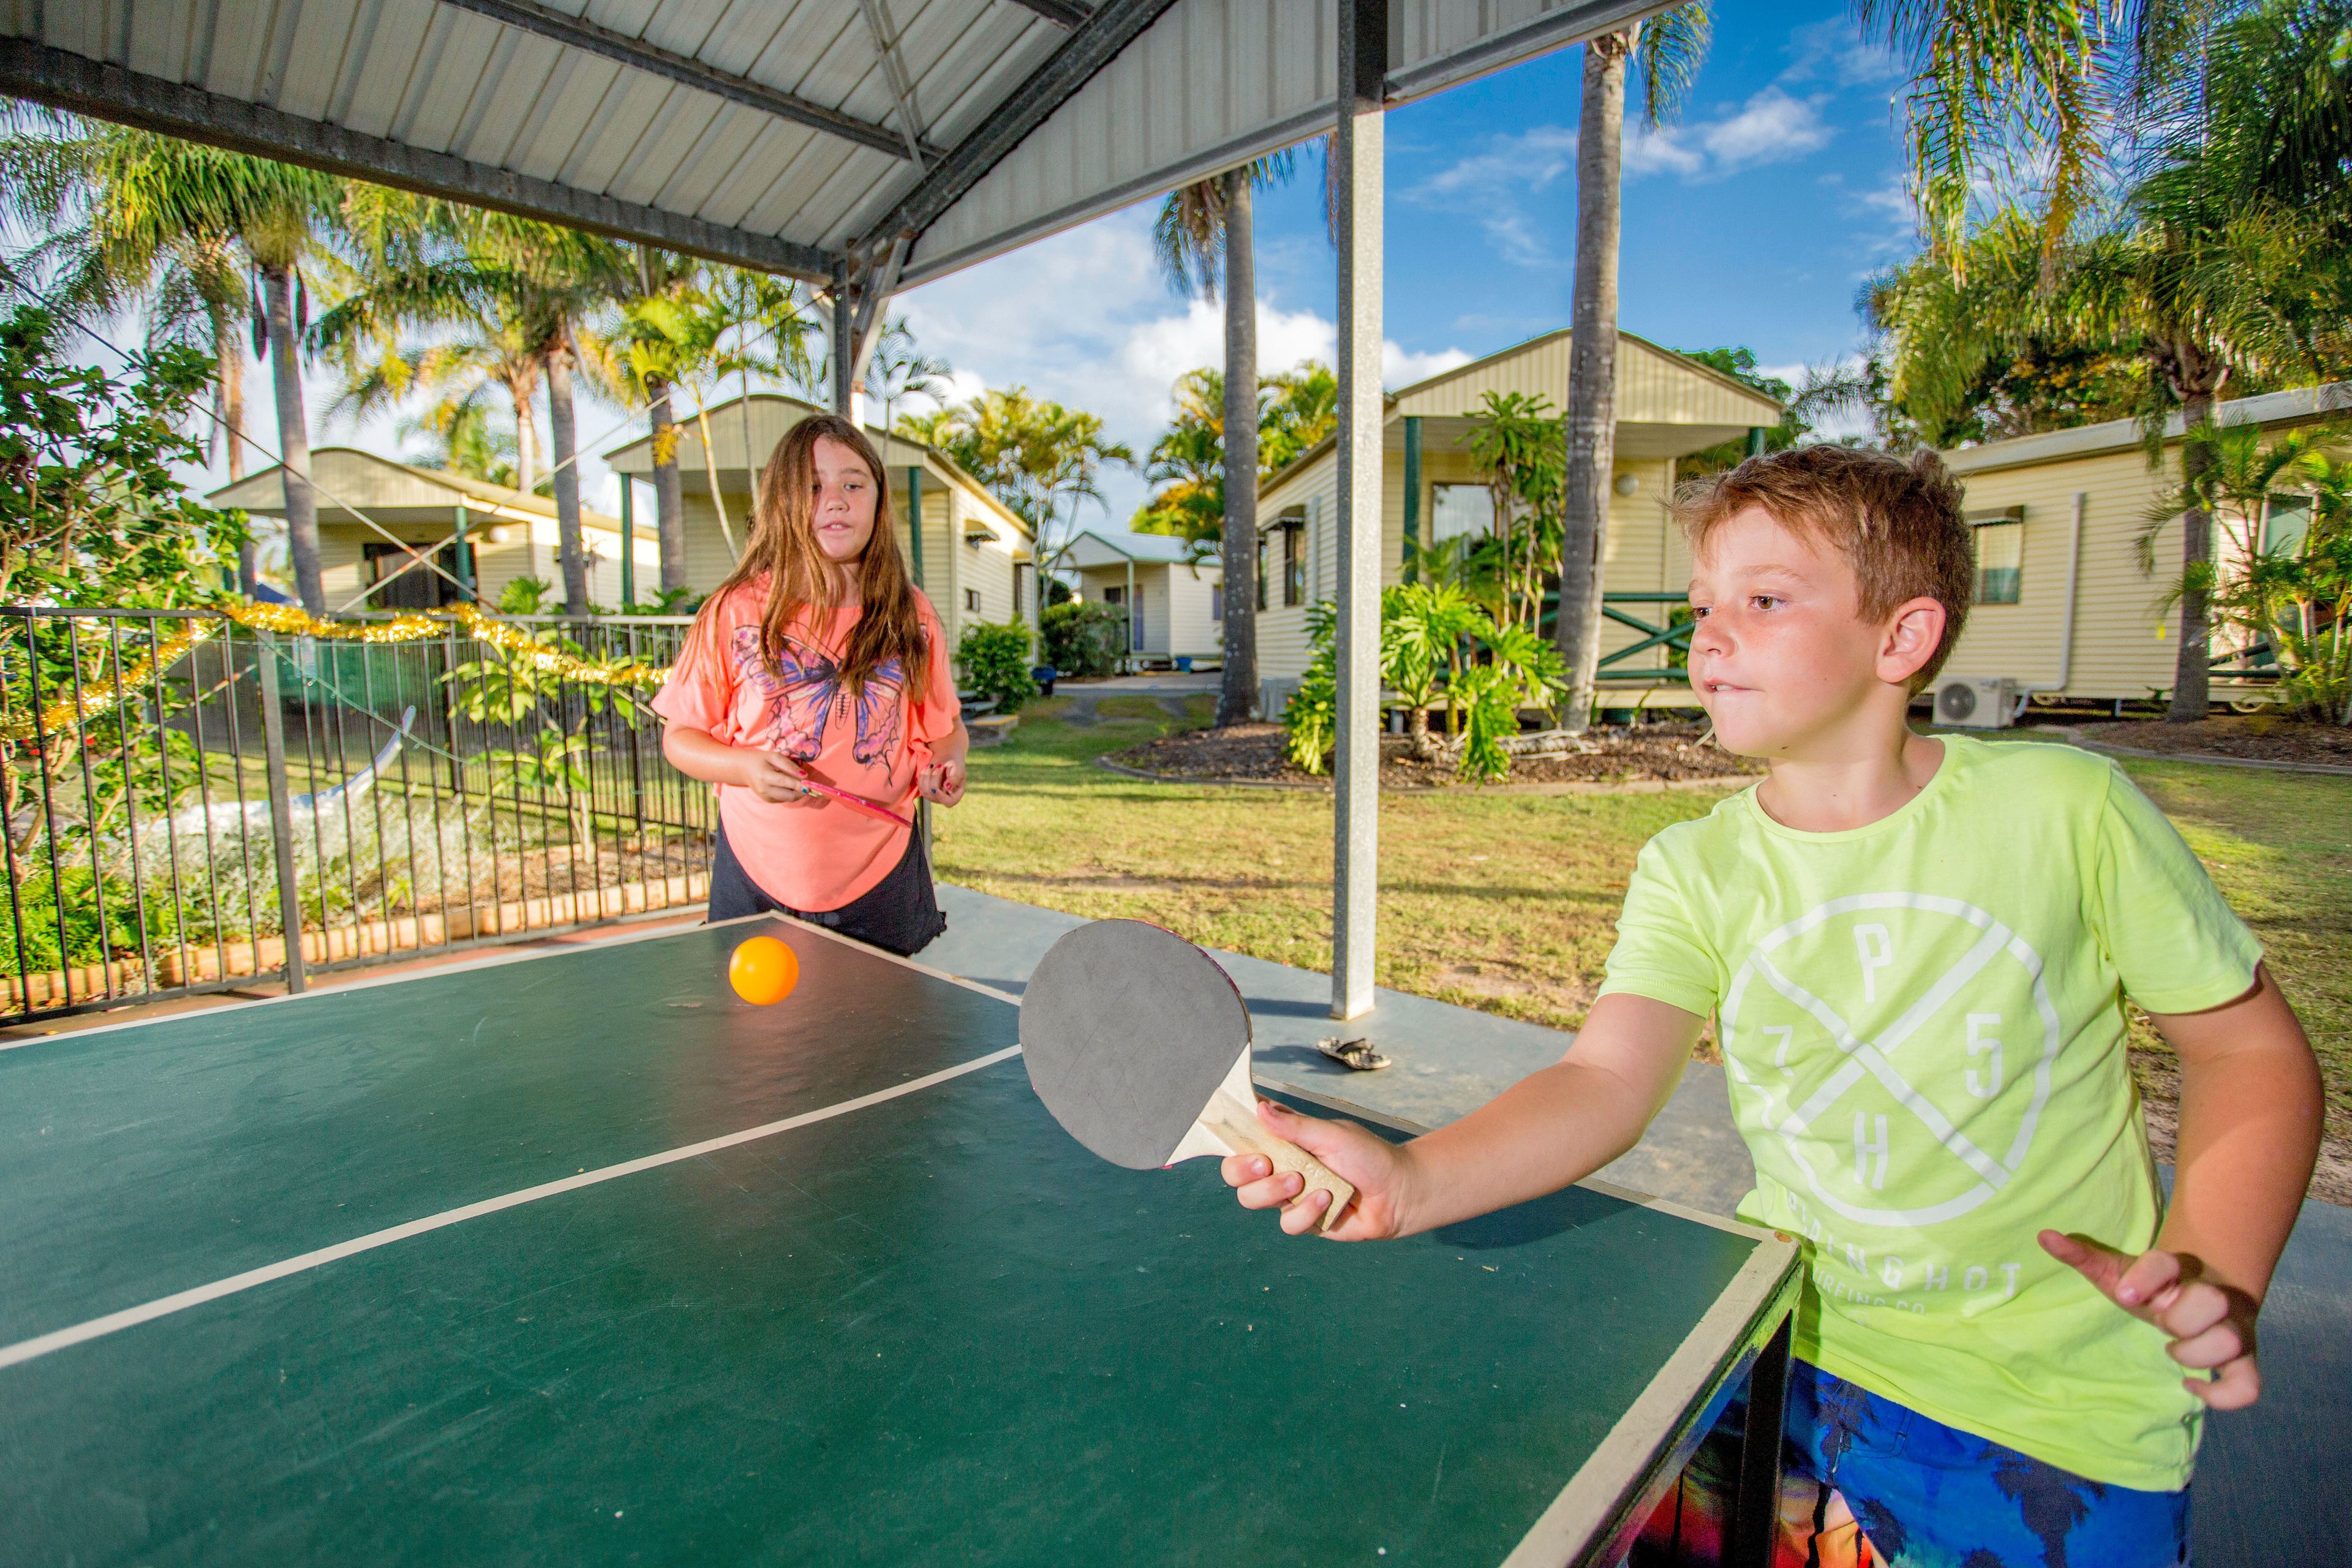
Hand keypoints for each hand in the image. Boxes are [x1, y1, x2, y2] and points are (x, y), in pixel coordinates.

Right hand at [737, 750, 813, 805]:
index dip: (798, 784)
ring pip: (788, 798)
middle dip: (801, 791)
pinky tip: (786, 785)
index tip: (809, 785)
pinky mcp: (768, 800)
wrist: (743, 769)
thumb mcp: (774, 756)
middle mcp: (764, 789)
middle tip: (807, 784)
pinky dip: (789, 793)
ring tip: (795, 781)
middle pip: (788, 795)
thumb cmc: (760, 760)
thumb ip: (789, 765)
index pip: (784, 782)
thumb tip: (804, 775)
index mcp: (764, 776)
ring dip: (796, 792)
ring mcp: (765, 797)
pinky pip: (784, 799)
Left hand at [919, 757, 965, 805]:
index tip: (935, 788)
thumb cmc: (955, 763)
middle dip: (934, 778)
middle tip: (939, 765)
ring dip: (927, 776)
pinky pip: (920, 787)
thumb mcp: (958, 769)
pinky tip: (927, 768)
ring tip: (933, 765)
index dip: (941, 797)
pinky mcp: (926, 791)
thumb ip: (954, 779)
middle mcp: (944, 798)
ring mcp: (934, 796)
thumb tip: (947, 788)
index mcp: (956, 795)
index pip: (948, 802)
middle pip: (934, 795)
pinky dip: (922, 776)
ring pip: (925, 791)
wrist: (946, 757)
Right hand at [1220, 1099, 1416, 1239]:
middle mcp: (1281, 1167)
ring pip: (1253, 1199)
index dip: (1232, 1137)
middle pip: (1235, 1173)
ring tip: (1303, 1182)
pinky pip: (1287, 1222)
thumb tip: (1259, 1109)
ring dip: (1275, 1191)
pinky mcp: (1303, 1221)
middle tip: (1265, 1165)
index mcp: (1284, 1140)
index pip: (1244, 1136)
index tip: (1239, 1137)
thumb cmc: (1369, 1156)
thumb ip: (1295, 1126)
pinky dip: (1306, 1211)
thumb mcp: (1332, 1134)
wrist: (1399, 1193)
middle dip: (1242, 1170)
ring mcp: (1290, 1196)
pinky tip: (1328, 1201)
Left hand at [2040, 1231, 2262, 1409]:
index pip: (2166, 1263)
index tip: (2125, 1295)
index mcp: (2178, 1270)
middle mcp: (2213, 1297)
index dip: (2146, 1278)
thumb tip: (2044, 1236)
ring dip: (2196, 1352)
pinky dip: (2221, 1396)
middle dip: (2178, 1319)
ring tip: (2173, 1348)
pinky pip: (2248, 1386)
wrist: (2197, 1296)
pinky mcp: (2243, 1360)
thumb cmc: (2150, 1288)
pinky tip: (2189, 1386)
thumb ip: (2082, 1256)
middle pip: (2211, 1301)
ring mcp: (2234, 1328)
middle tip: (2161, 1323)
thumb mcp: (2116, 1273)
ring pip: (2231, 1341)